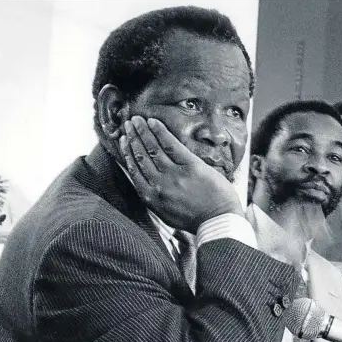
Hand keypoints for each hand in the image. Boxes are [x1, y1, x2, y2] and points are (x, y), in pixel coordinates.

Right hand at [119, 116, 243, 232]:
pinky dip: (160, 132)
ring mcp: (174, 175)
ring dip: (143, 131)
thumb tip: (145, 181)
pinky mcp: (190, 166)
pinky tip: (154, 122)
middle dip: (132, 137)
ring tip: (137, 120)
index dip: (127, 152)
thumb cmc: (195, 219)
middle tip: (128, 124)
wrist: (218, 221)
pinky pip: (171, 145)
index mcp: (151, 198)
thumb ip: (154, 197)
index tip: (123, 140)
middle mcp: (158, 185)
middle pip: (141, 156)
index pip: (134, 169)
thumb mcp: (167, 213)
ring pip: (153, 148)